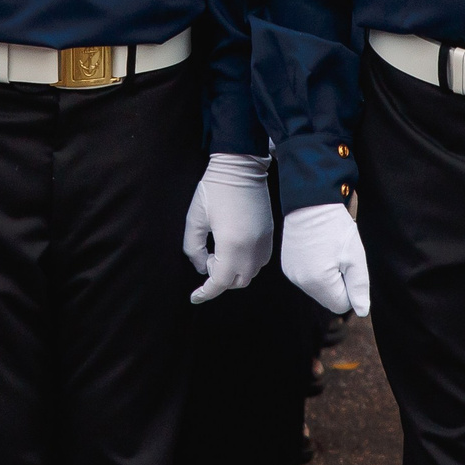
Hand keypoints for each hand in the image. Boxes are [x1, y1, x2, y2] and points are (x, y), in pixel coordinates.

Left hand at [182, 153, 273, 303]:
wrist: (241, 167)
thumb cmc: (215, 190)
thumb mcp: (195, 219)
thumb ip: (194, 248)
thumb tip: (200, 267)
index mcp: (232, 245)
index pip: (220, 282)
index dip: (206, 292)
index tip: (195, 297)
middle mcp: (252, 248)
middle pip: (237, 281)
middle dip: (220, 279)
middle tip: (208, 258)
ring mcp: (264, 242)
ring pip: (250, 273)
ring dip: (234, 271)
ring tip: (220, 251)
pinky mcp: (270, 234)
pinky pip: (261, 260)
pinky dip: (247, 263)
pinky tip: (235, 247)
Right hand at [280, 202, 371, 316]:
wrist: (311, 203)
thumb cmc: (336, 228)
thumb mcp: (355, 257)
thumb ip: (359, 287)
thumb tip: (362, 311)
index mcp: (319, 282)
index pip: (341, 305)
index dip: (350, 289)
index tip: (349, 266)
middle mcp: (301, 282)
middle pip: (328, 299)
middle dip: (338, 284)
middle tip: (340, 258)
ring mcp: (291, 274)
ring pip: (317, 289)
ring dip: (327, 277)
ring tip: (328, 252)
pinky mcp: (287, 266)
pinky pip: (306, 279)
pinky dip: (315, 270)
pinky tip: (317, 251)